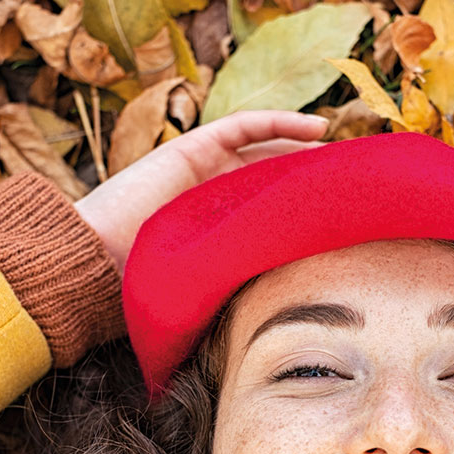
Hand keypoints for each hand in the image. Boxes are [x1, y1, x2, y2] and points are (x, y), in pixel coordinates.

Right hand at [75, 109, 332, 272]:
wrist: (96, 261)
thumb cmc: (145, 289)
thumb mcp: (209, 291)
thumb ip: (239, 292)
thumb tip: (280, 330)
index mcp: (217, 231)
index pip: (271, 213)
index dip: (307, 211)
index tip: (349, 220)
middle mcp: (211, 196)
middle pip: (273, 177)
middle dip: (313, 178)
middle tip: (357, 185)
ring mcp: (200, 168)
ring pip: (264, 149)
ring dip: (304, 148)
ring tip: (344, 156)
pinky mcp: (191, 146)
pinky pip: (243, 126)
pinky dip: (280, 123)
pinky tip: (318, 131)